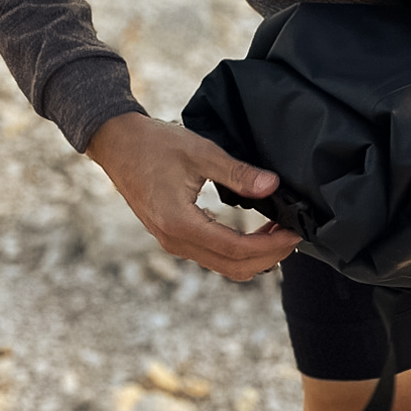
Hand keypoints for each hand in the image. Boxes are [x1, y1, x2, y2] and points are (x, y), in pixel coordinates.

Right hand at [87, 114, 297, 281]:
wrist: (116, 144)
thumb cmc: (153, 144)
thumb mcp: (201, 152)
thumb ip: (238, 173)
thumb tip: (272, 185)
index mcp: (180, 223)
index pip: (236, 249)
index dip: (270, 245)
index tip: (293, 232)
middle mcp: (175, 241)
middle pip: (233, 267)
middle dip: (268, 256)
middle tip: (292, 235)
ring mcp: (172, 242)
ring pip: (223, 266)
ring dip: (254, 256)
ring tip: (278, 233)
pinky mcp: (173, 237)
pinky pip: (211, 256)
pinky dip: (237, 251)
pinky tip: (254, 232)